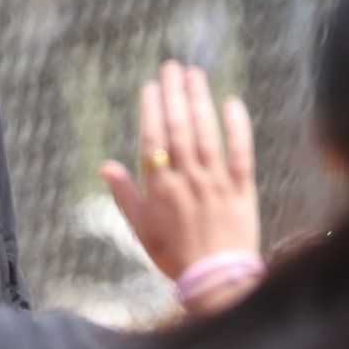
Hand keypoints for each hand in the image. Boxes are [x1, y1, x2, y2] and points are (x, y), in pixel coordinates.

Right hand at [102, 61, 259, 279]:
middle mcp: (188, 181)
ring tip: (195, 75)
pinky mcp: (242, 188)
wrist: (215, 281)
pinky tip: (232, 102)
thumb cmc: (174, 255)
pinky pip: (241, 152)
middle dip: (175, 95)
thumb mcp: (141, 229)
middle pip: (180, 129)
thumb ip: (125, 195)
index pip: (154, 141)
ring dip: (201, 101)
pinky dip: (237, 126)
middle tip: (172, 67)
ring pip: (207, 134)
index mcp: (160, 190)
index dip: (152, 111)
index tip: (151, 86)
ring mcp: (216, 182)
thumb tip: (105, 165)